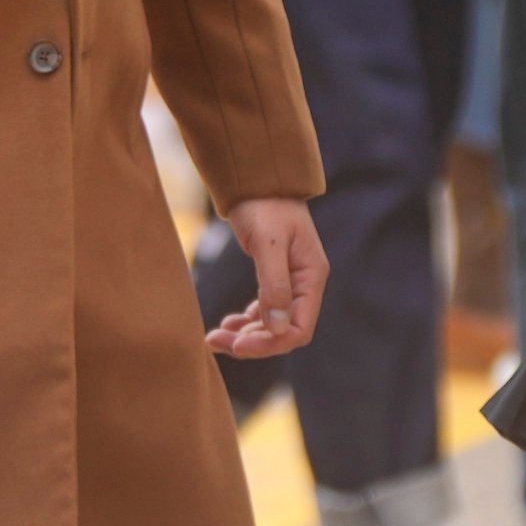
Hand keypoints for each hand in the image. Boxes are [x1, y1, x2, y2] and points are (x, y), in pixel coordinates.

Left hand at [204, 196, 327, 357]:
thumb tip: (277, 329)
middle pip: (282, 331)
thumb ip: (274, 285)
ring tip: (214, 337)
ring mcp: (289, 282)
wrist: (256, 179)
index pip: (299, 328)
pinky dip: (245, 321)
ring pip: (270, 324)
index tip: (239, 346)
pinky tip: (227, 323)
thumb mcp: (268, 243)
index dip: (270, 343)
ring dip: (245, 335)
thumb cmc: (265, 205)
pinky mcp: (273, 277)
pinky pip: (263, 311)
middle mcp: (304, 284)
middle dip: (251, 342)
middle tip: (214, 341)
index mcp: (311, 277)